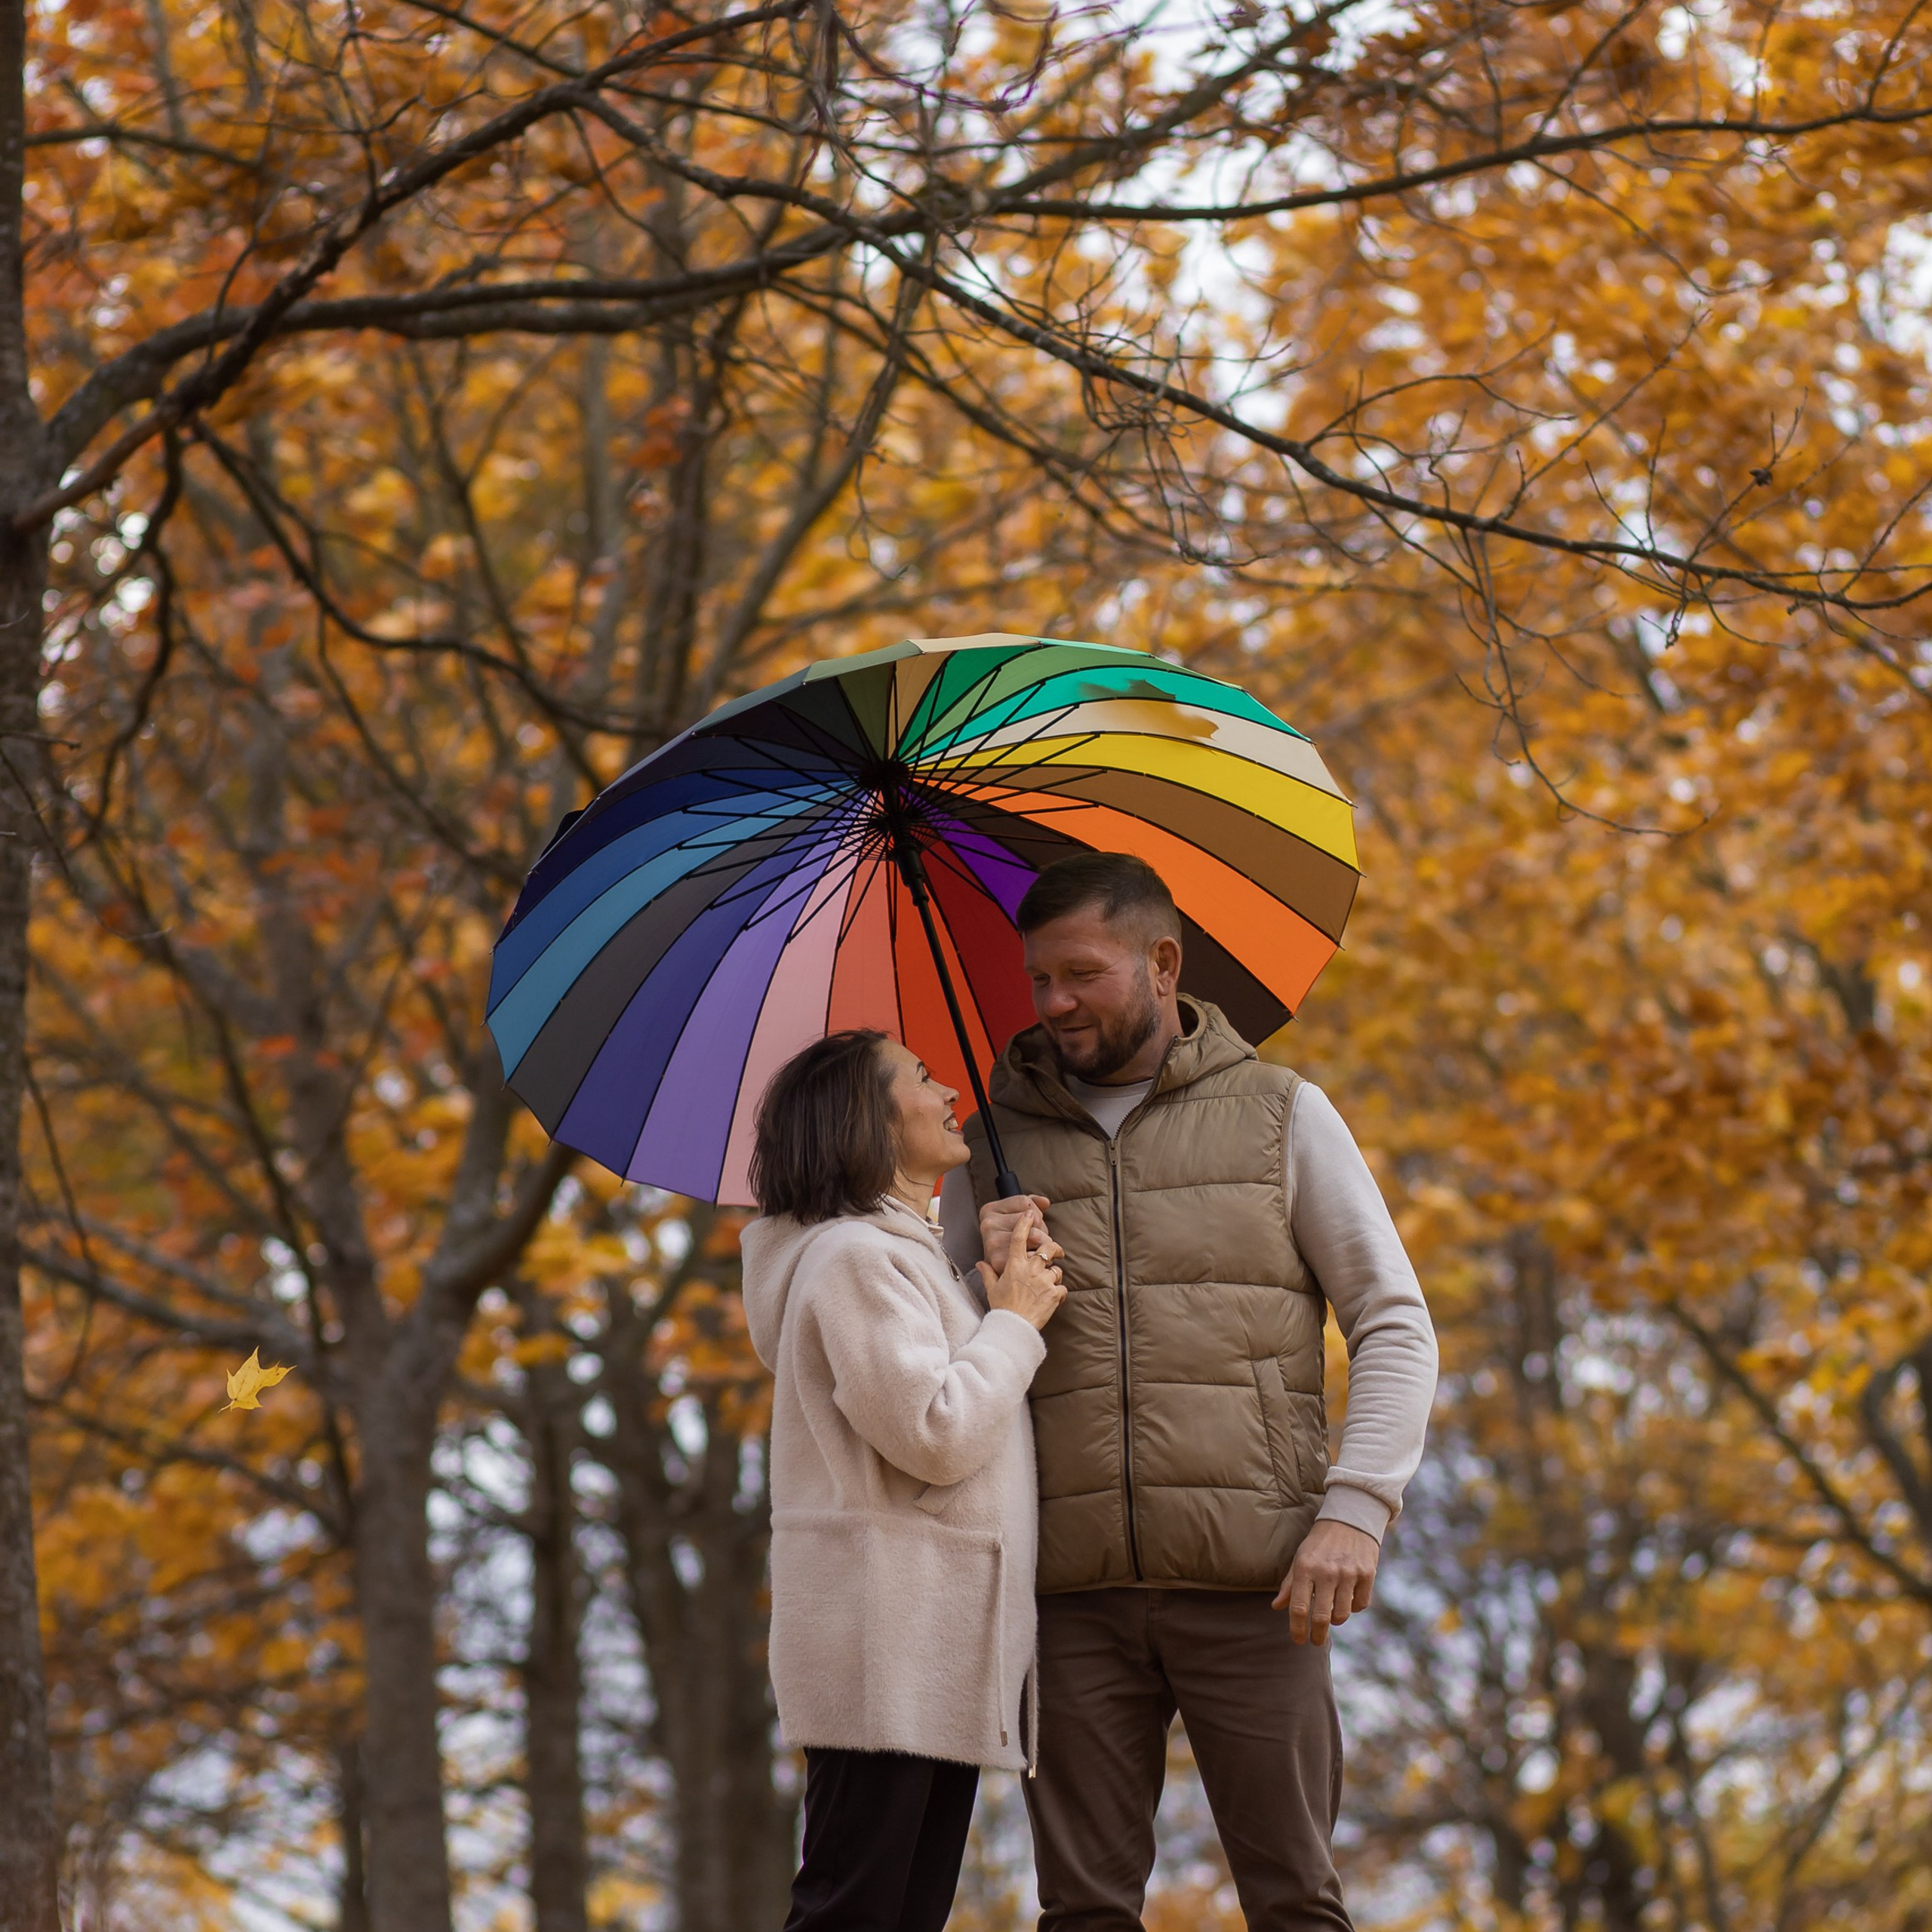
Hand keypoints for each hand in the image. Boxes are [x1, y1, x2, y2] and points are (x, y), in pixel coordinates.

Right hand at [977, 1206, 1066, 1331]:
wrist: (1015, 1327)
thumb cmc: (1002, 1308)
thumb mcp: (992, 1289)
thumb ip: (988, 1273)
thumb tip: (981, 1262)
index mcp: (1014, 1265)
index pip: (1019, 1238)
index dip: (1025, 1223)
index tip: (1029, 1214)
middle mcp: (1031, 1269)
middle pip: (1048, 1247)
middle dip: (1054, 1247)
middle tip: (1057, 1251)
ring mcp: (1044, 1281)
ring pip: (1057, 1270)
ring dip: (1054, 1275)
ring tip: (1047, 1285)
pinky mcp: (1055, 1293)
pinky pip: (1062, 1288)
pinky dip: (1059, 1292)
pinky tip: (1052, 1298)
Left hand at [1272, 1521, 1379, 1645]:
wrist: (1349, 1519)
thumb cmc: (1319, 1543)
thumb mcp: (1300, 1558)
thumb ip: (1289, 1584)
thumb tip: (1276, 1607)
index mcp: (1305, 1567)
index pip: (1299, 1607)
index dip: (1297, 1629)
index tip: (1298, 1640)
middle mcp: (1326, 1572)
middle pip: (1321, 1617)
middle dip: (1317, 1635)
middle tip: (1316, 1641)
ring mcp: (1348, 1573)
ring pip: (1342, 1615)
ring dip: (1336, 1620)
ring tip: (1332, 1613)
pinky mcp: (1367, 1574)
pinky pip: (1360, 1605)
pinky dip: (1354, 1607)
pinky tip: (1348, 1599)